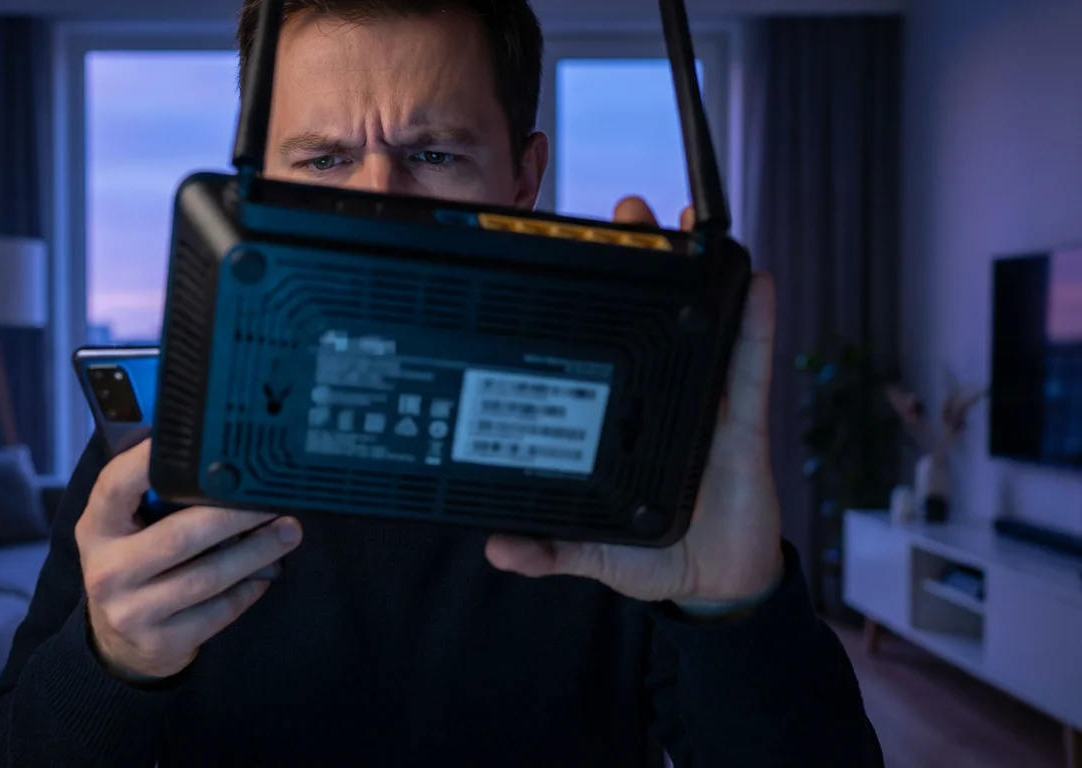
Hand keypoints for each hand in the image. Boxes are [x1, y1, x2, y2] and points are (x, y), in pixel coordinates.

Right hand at [75, 439, 303, 679]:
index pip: (116, 485)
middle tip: (273, 500)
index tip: (197, 442)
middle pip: (180, 536)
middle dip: (234, 515)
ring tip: (287, 531)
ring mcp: (132, 611)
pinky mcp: (163, 642)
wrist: (119, 643)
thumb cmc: (133, 566)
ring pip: (207, 576)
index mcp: (97, 528)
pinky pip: (219, 610)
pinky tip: (266, 571)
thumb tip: (220, 462)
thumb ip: (154, 497)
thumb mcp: (125, 530)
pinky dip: (248, 588)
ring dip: (256, 551)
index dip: (149, 461)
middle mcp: (107, 570)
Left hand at [484, 196, 783, 606]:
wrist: (716, 584)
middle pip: (651, 326)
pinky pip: (750, 366)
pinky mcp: (742, 423)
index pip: (601, 360)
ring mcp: (702, 408)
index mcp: (620, 425)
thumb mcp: (590, 553)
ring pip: (700, 330)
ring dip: (694, 274)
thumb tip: (497, 548)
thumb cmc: (651, 559)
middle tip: (622, 215)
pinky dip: (756, 323)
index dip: (587, 314)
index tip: (562, 267)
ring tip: (677, 222)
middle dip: (641, 267)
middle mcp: (660, 406)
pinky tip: (755, 281)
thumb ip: (548, 550)